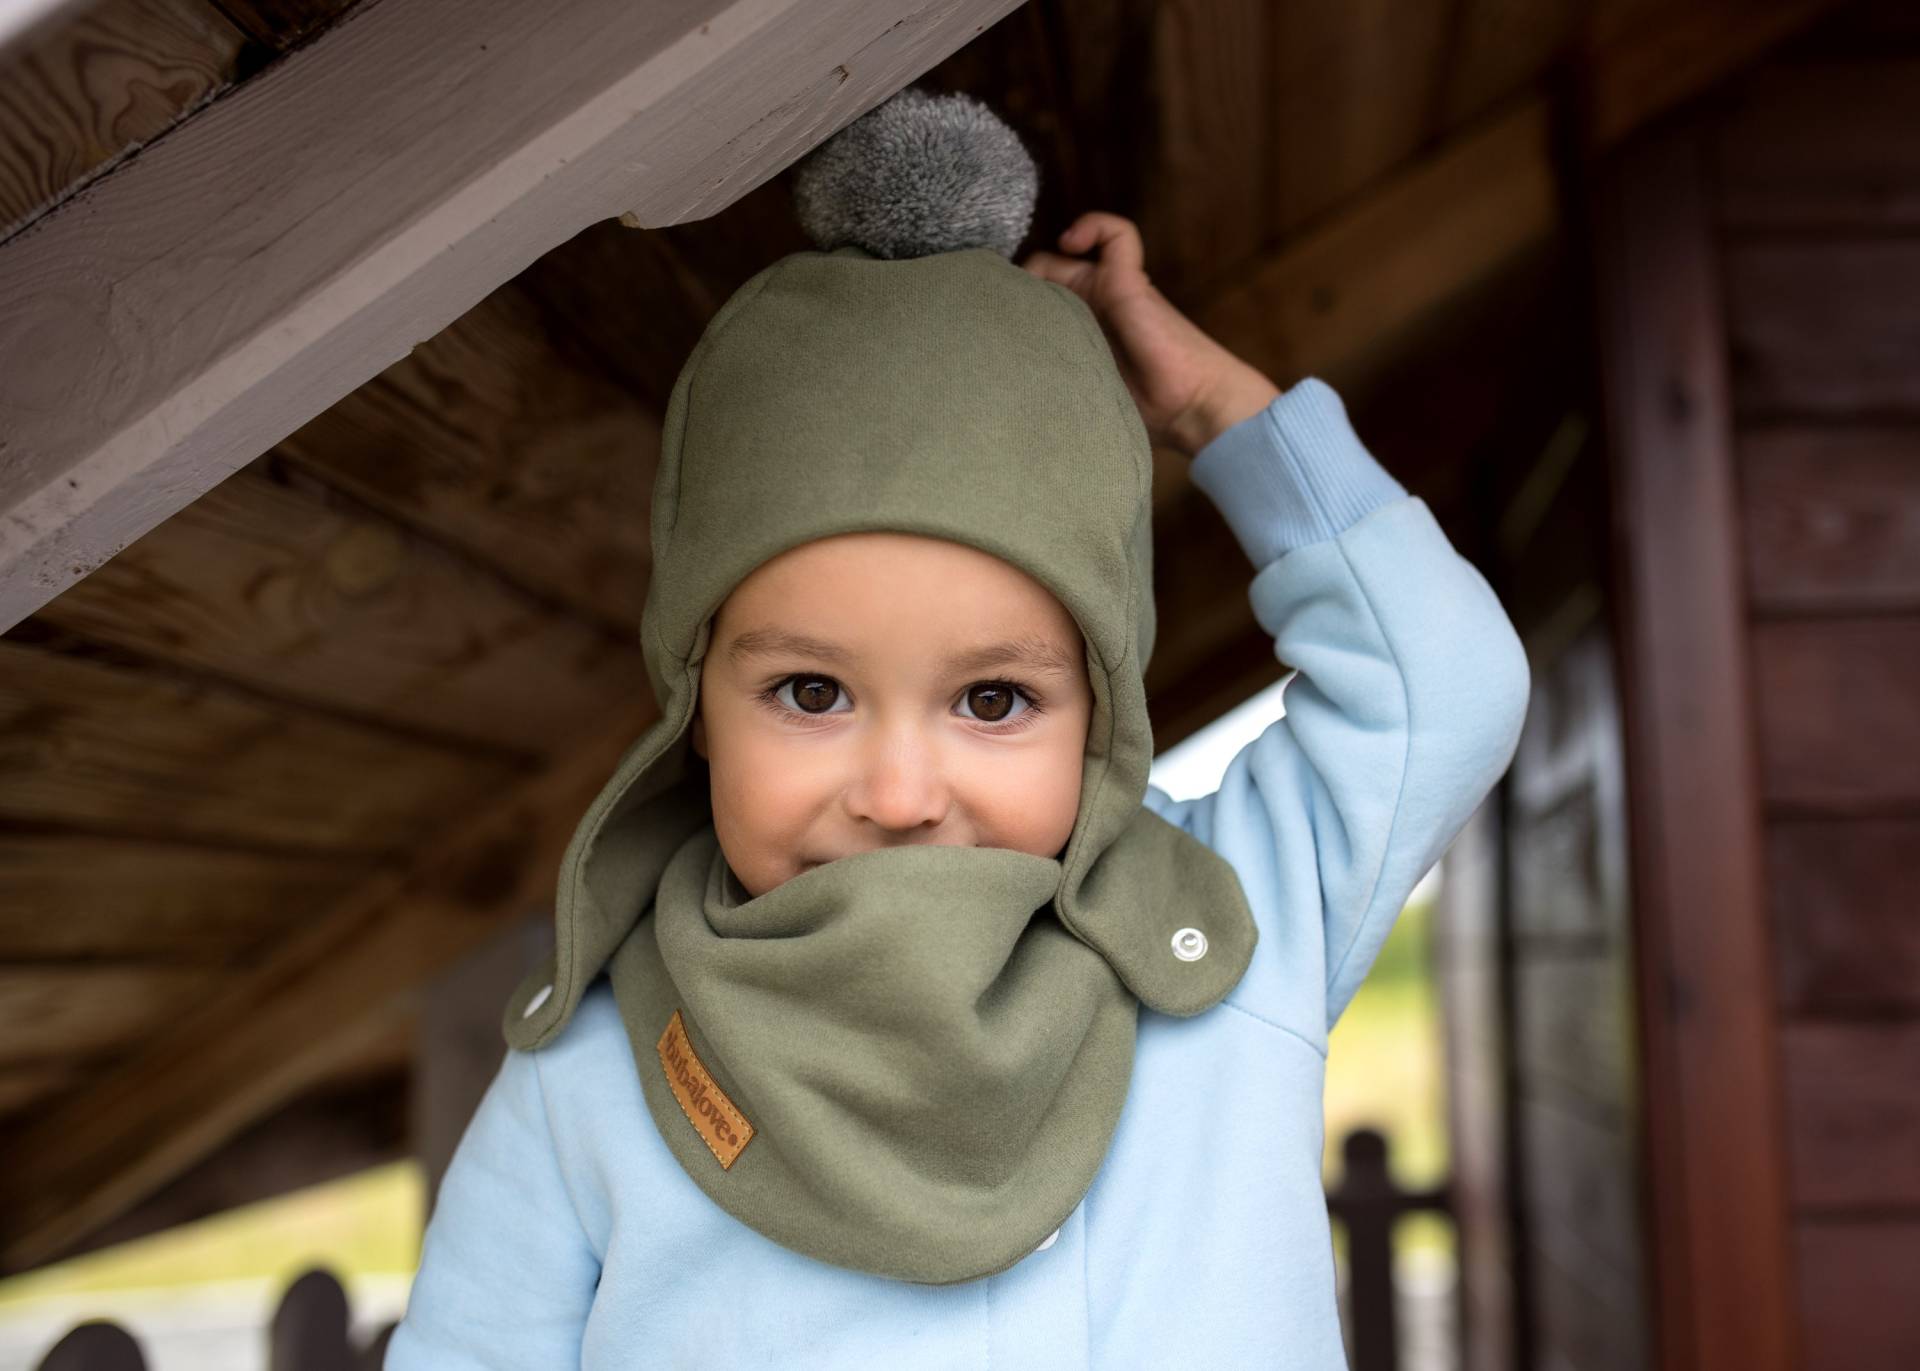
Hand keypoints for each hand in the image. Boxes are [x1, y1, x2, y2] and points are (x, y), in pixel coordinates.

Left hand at [1020, 212, 1280, 455]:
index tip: (989, 323)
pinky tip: (1073, 242)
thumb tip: (999, 389)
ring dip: (1037, 267)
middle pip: (1037, 282)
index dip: (1008, 308)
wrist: (1190, 409)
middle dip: (1013, 293)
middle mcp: (1089, 309)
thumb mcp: (1078, 395)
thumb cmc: (1141, 413)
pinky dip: (1095, 225)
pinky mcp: (1129, 281)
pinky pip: (1115, 235)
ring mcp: (1110, 291)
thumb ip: (1049, 379)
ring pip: (1063, 257)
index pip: (1032, 306)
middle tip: (996, 313)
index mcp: (1075, 335)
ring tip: (1024, 289)